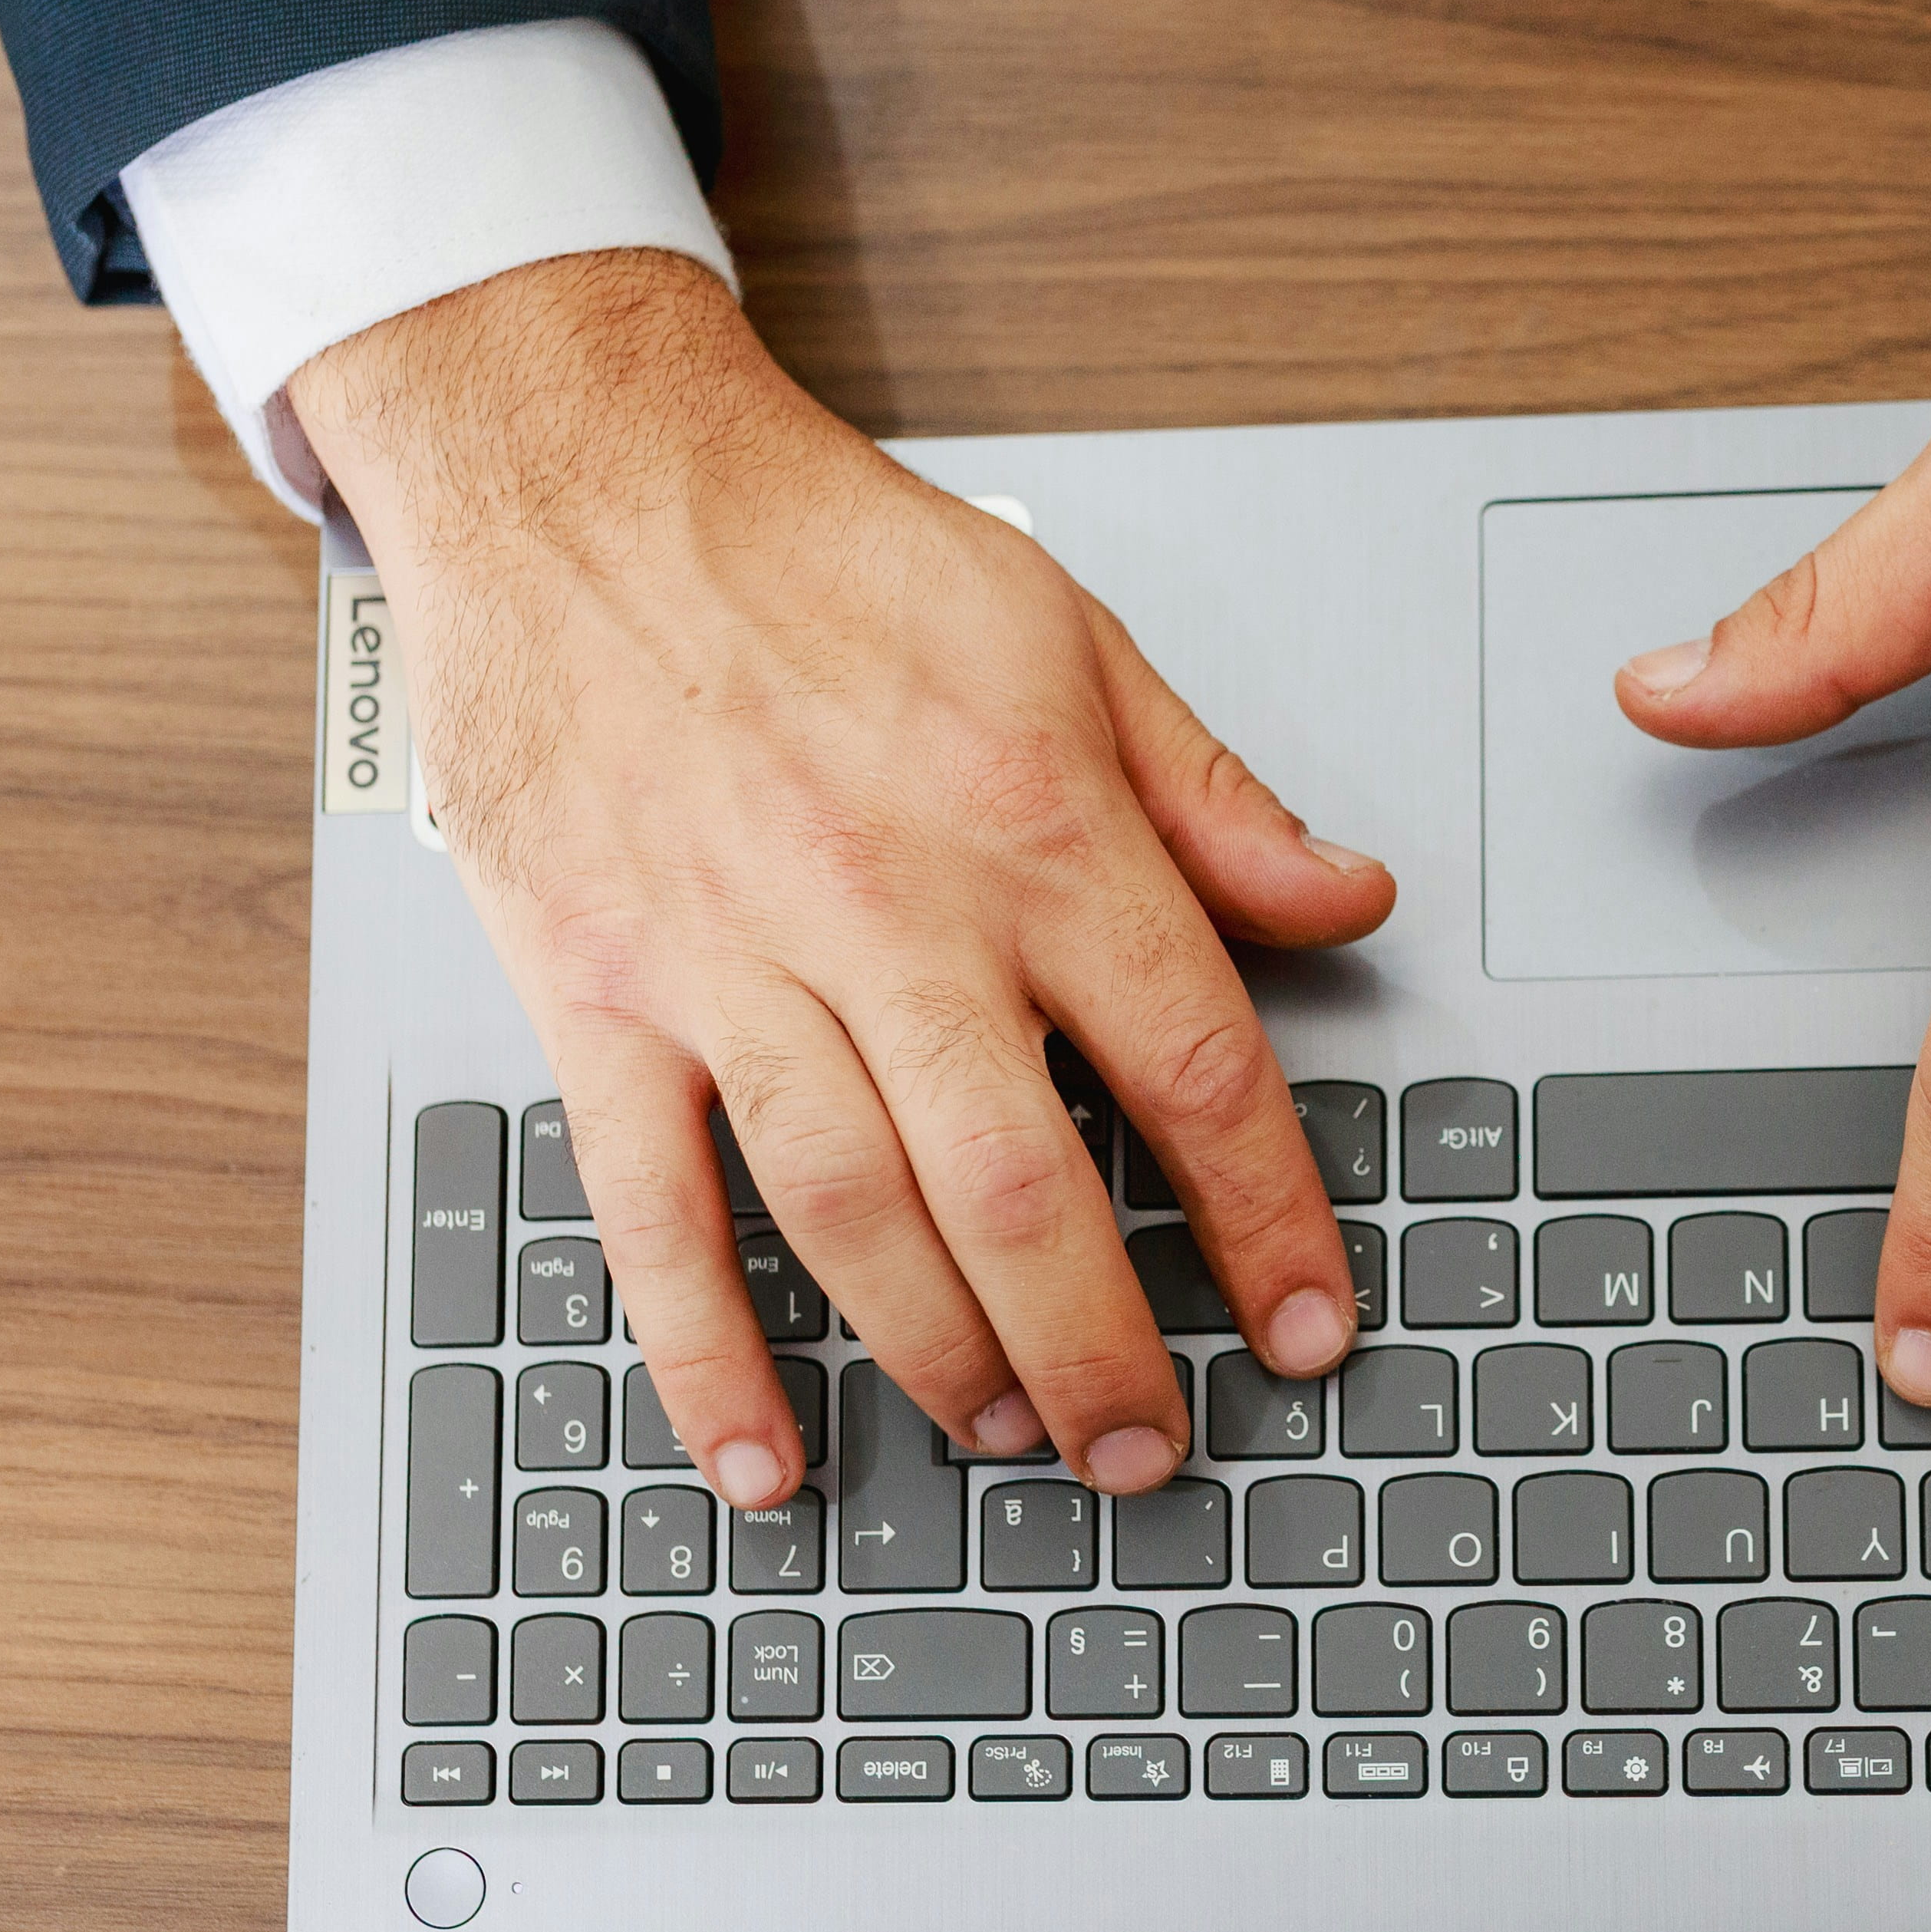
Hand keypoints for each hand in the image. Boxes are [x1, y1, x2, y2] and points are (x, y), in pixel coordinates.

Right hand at [293, 250, 1392, 1501]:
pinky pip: (653, 1211)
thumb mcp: (1067, 635)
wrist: (584, 475)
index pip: (1191, 1062)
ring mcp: (731, 965)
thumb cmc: (824, 552)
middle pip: (1025, 1184)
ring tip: (1008, 1432)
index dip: (1266, 1216)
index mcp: (1031, 826)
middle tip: (1150, 1445)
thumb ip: (1212, 794)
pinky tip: (763, 1456)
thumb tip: (1345, 895)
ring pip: (857, 1215)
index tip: (1305, 1323)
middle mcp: (889, 911)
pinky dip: (708, 1353)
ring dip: (944, 1354)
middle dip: (1104, 1347)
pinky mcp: (599, 997)